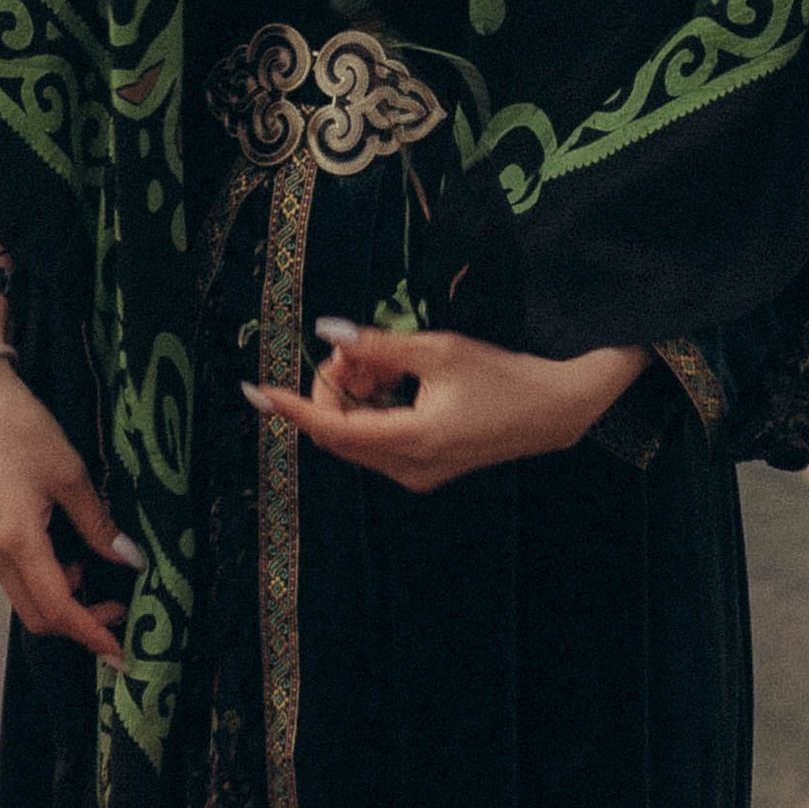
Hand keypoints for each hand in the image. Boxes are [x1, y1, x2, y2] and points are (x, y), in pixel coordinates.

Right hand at [0, 295, 141, 663]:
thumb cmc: (24, 430)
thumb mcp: (72, 475)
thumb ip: (99, 524)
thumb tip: (130, 561)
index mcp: (17, 541)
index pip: (58, 608)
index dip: (92, 633)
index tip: (123, 653)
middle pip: (38, 616)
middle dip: (81, 624)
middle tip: (122, 611)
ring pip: (28, 600)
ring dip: (66, 602)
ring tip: (104, 580)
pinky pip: (20, 578)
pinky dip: (50, 582)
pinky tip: (76, 559)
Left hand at [242, 322, 649, 494]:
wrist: (552, 410)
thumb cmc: (500, 376)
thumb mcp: (438, 350)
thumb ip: (378, 345)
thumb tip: (325, 332)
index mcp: (410, 441)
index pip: (332, 428)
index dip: (291, 408)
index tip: (256, 392)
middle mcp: (407, 469)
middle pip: (338, 432)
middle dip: (333, 386)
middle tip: (355, 345)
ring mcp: (415, 474)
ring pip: (355, 437)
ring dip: (354, 396)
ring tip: (382, 357)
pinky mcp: (423, 469)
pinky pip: (377, 441)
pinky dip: (372, 408)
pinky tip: (394, 379)